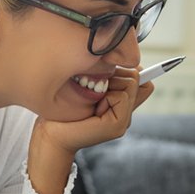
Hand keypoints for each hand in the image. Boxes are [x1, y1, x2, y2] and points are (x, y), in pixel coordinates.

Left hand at [37, 64, 155, 155]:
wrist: (52, 134)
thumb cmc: (63, 109)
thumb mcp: (88, 86)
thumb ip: (106, 76)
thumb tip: (121, 59)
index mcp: (120, 103)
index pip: (142, 78)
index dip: (131, 69)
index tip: (110, 73)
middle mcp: (126, 112)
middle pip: (136, 75)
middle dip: (114, 75)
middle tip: (94, 92)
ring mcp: (124, 121)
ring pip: (131, 83)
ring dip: (108, 86)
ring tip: (93, 103)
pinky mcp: (118, 126)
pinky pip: (122, 97)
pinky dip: (105, 98)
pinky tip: (93, 111)